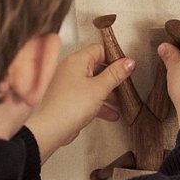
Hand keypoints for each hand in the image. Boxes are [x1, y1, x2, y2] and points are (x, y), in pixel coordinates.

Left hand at [26, 43, 135, 161]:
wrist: (51, 129)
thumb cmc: (70, 106)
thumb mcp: (100, 88)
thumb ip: (116, 74)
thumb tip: (128, 62)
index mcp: (76, 60)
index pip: (100, 50)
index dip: (115, 58)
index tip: (126, 67)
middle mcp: (70, 69)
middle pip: (97, 68)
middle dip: (113, 78)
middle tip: (125, 85)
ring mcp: (68, 85)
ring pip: (93, 84)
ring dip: (108, 93)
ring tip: (121, 103)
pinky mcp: (68, 99)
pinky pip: (87, 97)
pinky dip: (99, 104)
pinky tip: (111, 114)